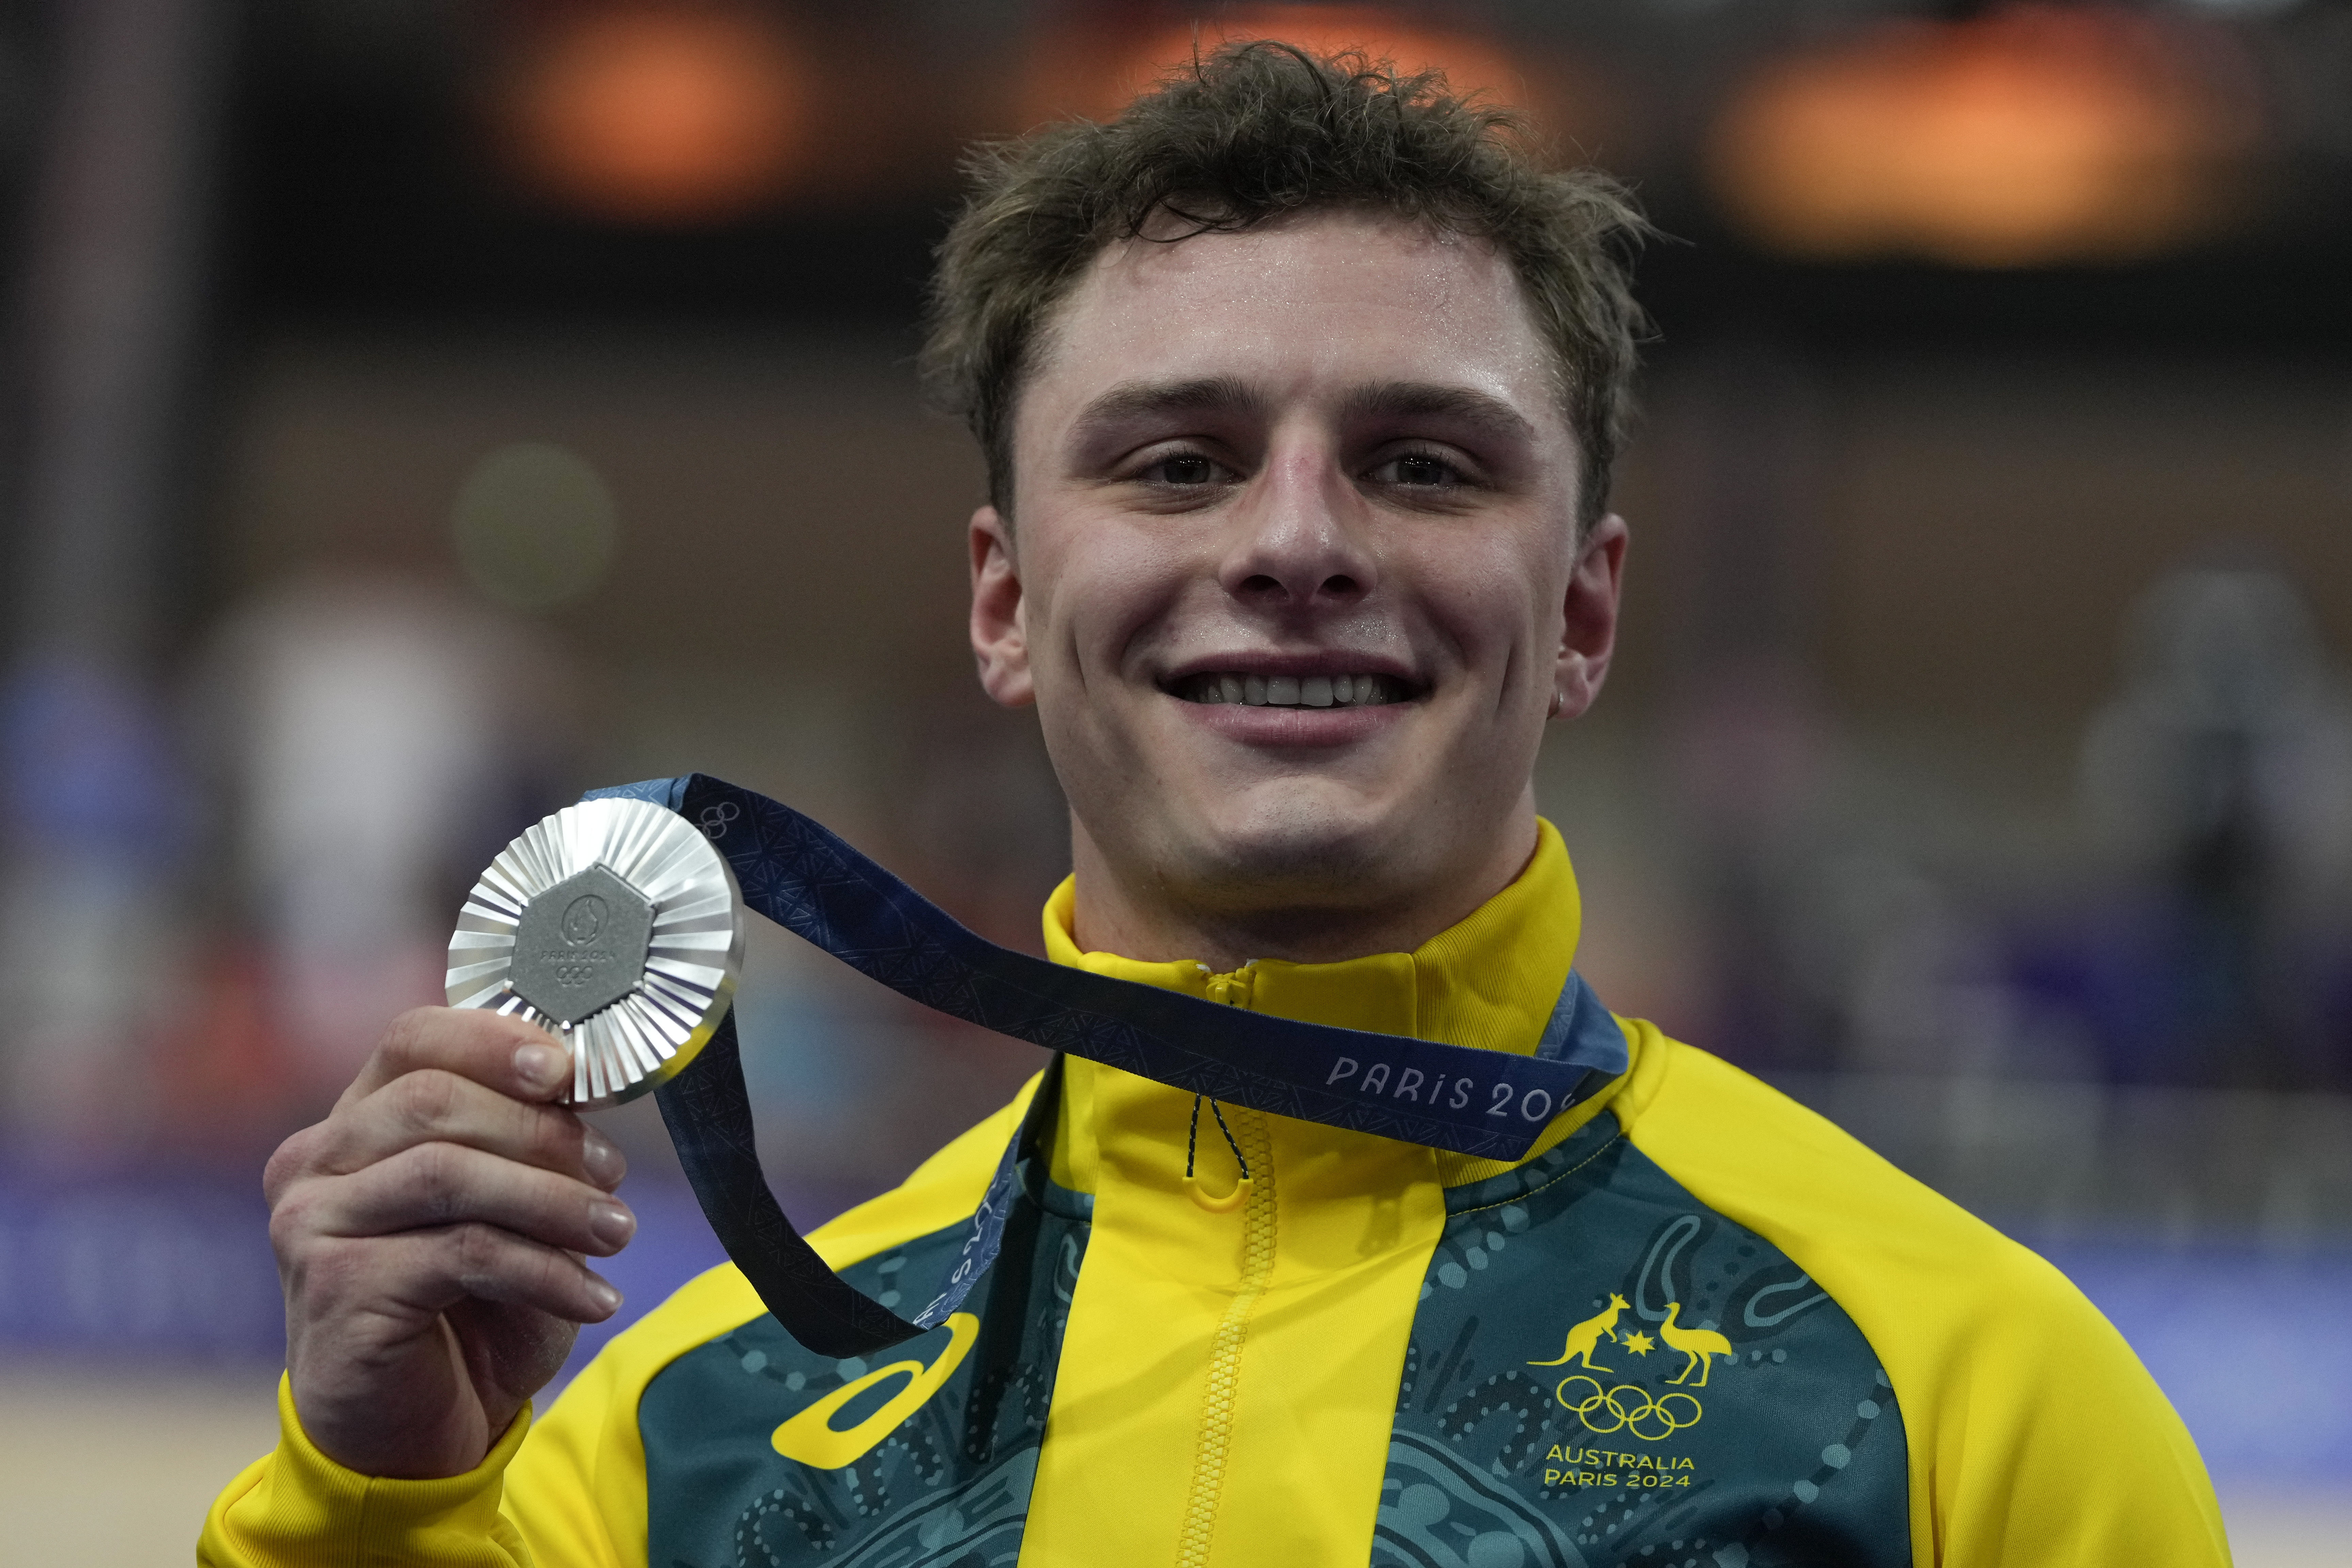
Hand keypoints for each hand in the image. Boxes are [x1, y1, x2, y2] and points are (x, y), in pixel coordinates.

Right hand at [266, 1007, 632, 1478]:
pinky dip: (544, 1270)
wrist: (412, 1430)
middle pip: (435, 1101)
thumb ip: (524, 1144)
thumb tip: (581, 1086)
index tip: (569, 1070)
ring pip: (448, 1172)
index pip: (413, 1039)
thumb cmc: (465, 1309)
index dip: (494, 1039)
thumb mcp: (507, 1210)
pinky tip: (594, 1298)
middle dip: (541, 1133)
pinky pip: (461, 1253)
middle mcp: (315, 1162)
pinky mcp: (335, 1286)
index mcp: (353, 1123)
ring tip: (616, 1234)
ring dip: (553, 1201)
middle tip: (612, 1177)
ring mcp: (311, 1223)